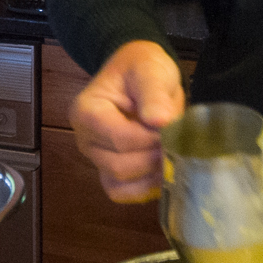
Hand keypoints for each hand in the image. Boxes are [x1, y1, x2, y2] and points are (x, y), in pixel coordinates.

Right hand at [68, 40, 183, 202]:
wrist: (140, 75)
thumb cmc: (142, 69)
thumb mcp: (150, 70)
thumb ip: (153, 94)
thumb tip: (160, 122)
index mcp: (87, 112)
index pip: (119, 139)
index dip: (151, 140)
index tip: (172, 128)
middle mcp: (86, 140)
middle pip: (119, 166)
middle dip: (154, 158)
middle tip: (176, 142)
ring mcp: (97, 159)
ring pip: (121, 185)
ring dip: (151, 176)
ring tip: (171, 155)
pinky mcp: (111, 173)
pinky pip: (124, 194)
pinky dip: (146, 188)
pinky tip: (163, 170)